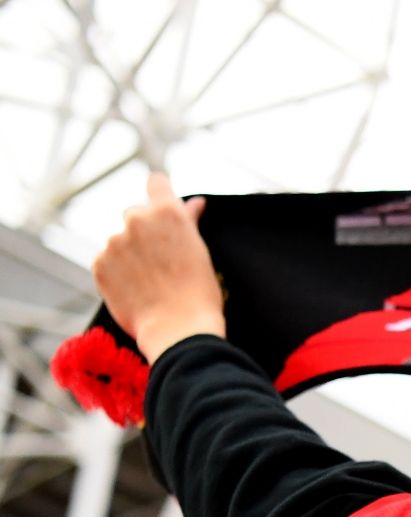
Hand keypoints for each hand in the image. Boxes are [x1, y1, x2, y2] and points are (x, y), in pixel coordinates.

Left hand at [92, 173, 225, 358]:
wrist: (178, 330)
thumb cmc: (198, 294)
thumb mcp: (200, 252)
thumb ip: (189, 221)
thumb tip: (194, 203)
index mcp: (167, 212)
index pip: (157, 182)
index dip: (160, 190)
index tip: (161, 201)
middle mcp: (137, 220)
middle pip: (135, 214)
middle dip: (144, 230)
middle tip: (161, 259)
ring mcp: (114, 241)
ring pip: (120, 240)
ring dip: (130, 253)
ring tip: (149, 281)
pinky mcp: (99, 263)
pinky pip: (107, 260)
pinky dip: (117, 271)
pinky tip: (136, 289)